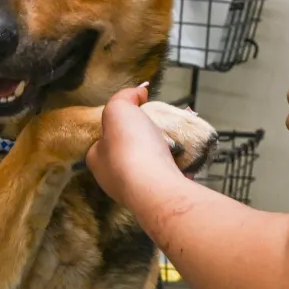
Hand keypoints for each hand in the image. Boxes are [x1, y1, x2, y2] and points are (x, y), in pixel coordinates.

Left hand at [86, 85, 181, 206]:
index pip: (105, 136)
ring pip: (154, 161)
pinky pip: (172, 174)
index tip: (139, 111)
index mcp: (98, 159)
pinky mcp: (163, 196)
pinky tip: (190, 151)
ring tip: (181, 132)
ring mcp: (140, 190)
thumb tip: (137, 92)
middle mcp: (115, 178)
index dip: (121, 121)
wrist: (157, 190)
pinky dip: (182, 162)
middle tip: (165, 121)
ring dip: (169, 146)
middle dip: (149, 133)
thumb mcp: (118, 110)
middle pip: (132, 148)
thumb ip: (124, 97)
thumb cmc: (131, 149)